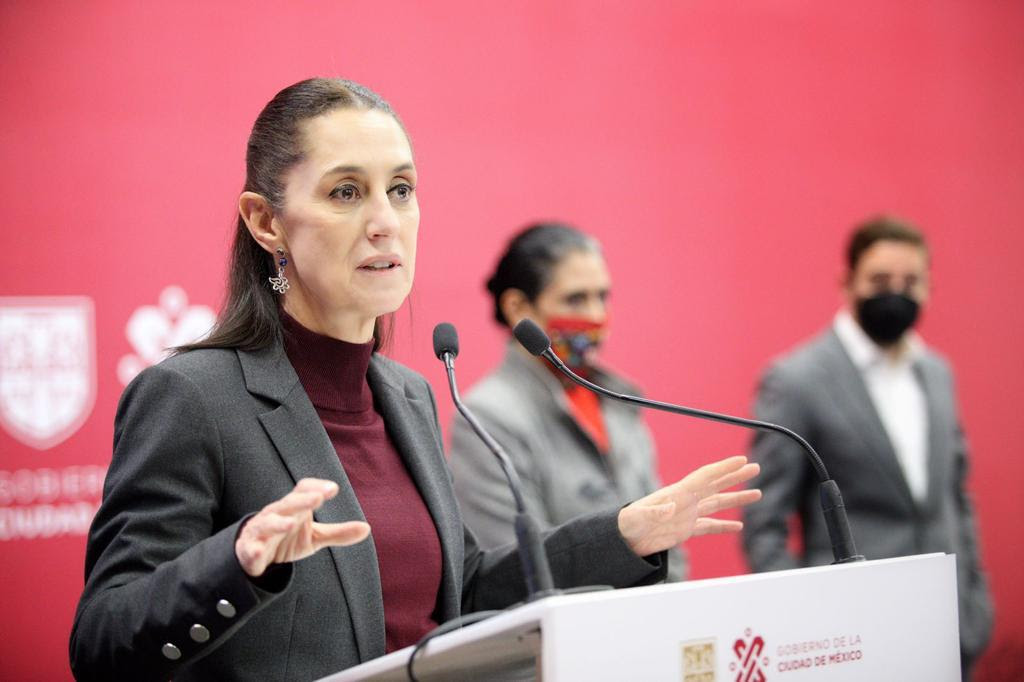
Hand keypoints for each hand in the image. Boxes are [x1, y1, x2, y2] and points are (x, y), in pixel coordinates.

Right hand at [235, 478, 370, 576]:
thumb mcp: (315, 537)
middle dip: (302, 500)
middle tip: (317, 497)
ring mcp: (262, 530)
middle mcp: (277, 514)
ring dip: (279, 523)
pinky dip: (253, 550)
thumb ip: (338, 532)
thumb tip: (367, 528)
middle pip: (289, 504)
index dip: (316, 487)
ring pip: (268, 523)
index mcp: (294, 508)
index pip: (303, 490)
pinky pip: (250, 548)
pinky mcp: (249, 549)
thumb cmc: (287, 539)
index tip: (333, 489)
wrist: (255, 555)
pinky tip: (258, 552)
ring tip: (292, 523)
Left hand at [617, 455, 760, 557]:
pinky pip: (709, 526)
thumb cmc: (627, 525)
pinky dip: (724, 525)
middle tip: (756, 467)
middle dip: (736, 476)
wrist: (622, 540)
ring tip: (757, 493)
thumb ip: (655, 512)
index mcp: (677, 493)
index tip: (742, 460)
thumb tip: (671, 508)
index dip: (724, 468)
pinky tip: (738, 526)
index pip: (706, 476)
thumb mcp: (638, 517)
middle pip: (716, 485)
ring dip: (736, 498)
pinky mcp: (684, 530)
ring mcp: (686, 515)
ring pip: (717, 503)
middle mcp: (685, 501)